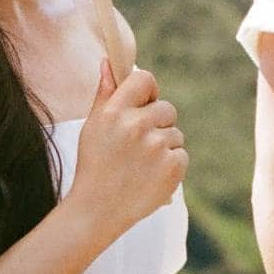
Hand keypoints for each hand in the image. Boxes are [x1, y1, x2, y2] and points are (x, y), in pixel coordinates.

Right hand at [66, 62, 185, 236]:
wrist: (98, 210)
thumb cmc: (94, 165)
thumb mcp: (92, 127)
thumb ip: (104, 94)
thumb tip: (108, 63)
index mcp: (115, 112)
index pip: (145, 79)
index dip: (148, 90)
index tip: (144, 103)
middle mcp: (137, 125)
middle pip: (166, 108)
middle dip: (157, 122)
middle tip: (138, 144)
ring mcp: (157, 146)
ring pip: (174, 133)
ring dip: (164, 145)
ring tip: (141, 164)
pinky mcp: (173, 166)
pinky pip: (181, 153)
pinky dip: (171, 164)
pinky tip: (151, 175)